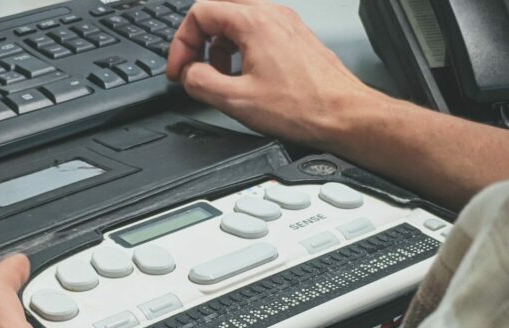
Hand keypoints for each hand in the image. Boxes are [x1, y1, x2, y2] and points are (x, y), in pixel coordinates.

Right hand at [167, 0, 379, 146]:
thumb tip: (189, 74)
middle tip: (194, 68)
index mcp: (254, 23)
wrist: (345, 116)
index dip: (182, 43)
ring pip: (238, 22)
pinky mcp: (295, 39)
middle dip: (199, 42)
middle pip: (218, 12)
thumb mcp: (236, 101)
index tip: (180, 69)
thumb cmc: (304, 107)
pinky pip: (257, 33)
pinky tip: (244, 77)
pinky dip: (241, 50)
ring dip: (220, 47)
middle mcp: (272, 16)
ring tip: (220, 77)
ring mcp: (286, 25)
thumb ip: (200, 82)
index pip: (200, 13)